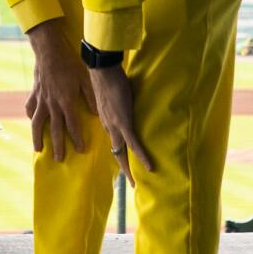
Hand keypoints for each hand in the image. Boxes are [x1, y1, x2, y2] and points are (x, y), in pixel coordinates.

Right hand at [25, 23, 90, 160]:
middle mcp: (52, 105)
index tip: (80, 150)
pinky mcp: (34, 93)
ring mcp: (41, 100)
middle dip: (58, 145)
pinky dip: (30, 116)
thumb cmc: (69, 64)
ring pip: (38, 123)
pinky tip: (31, 121)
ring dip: (38, 137)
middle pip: (55, 129)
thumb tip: (97, 113)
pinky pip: (30, 108)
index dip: (77, 139)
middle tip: (59, 159)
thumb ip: (90, 97)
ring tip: (38, 149)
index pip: (73, 125)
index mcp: (66, 102)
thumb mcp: (85, 79)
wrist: (49, 52)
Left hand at [88, 66, 152, 186]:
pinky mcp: (124, 122)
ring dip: (129, 169)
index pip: (113, 140)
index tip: (123, 160)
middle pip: (116, 151)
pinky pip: (133, 144)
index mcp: (105, 119)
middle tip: (130, 182)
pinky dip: (141, 156)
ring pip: (122, 152)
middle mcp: (108, 126)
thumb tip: (127, 99)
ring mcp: (115, 125)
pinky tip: (149, 167)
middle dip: (123, 167)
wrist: (103, 70)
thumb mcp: (114, 94)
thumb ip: (119, 101)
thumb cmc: (109, 77)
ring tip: (135, 183)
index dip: (118, 151)